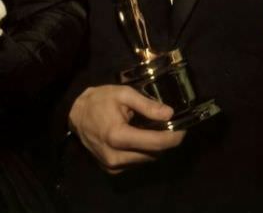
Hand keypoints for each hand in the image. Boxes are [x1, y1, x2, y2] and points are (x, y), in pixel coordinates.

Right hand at [69, 85, 185, 172]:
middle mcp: (114, 156)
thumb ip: (147, 105)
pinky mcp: (110, 169)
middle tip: (174, 125)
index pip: (154, 143)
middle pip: (152, 154)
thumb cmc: (101, 100)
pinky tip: (145, 137)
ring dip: (156, 147)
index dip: (173, 138)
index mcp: (117, 136)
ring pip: (146, 160)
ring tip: (161, 129)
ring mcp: (112, 166)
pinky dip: (144, 151)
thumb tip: (169, 113)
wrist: (77, 114)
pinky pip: (136, 162)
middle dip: (167, 141)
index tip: (184, 129)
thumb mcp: (125, 94)